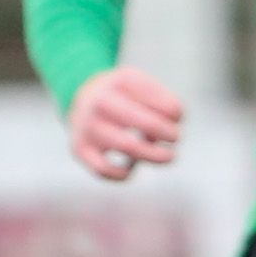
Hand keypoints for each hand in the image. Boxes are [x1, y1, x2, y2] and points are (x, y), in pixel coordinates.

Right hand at [68, 67, 181, 182]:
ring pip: (128, 147)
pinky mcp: (79, 148)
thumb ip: (164, 102)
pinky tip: (131, 166)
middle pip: (148, 124)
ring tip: (167, 157)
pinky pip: (103, 170)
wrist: (80, 97)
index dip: (176, 115)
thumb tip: (170, 130)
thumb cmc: (123, 94)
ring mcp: (88, 126)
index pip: (163, 105)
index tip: (174, 118)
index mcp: (121, 83)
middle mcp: (100, 102)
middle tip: (175, 138)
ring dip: (154, 156)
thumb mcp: (143, 83)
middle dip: (170, 135)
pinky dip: (123, 173)